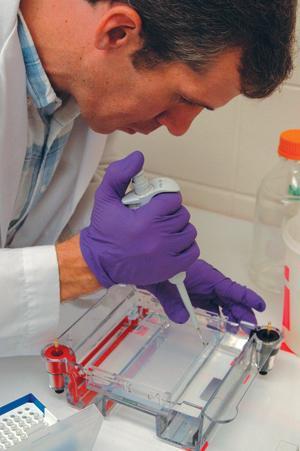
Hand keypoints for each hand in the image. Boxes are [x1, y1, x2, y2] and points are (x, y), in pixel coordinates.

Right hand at [80, 151, 199, 286]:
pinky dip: (186, 246)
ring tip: (164, 229)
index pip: (172, 199)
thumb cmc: (104, 230)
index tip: (158, 203)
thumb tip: (138, 156)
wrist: (99, 262)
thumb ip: (119, 174)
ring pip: (189, 232)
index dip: (166, 198)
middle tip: (158, 216)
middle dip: (171, 212)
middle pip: (182, 215)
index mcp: (145, 220)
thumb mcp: (105, 197)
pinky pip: (192, 252)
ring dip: (179, 228)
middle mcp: (158, 238)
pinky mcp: (170, 269)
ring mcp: (166, 255)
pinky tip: (172, 244)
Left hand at [142, 259, 265, 324]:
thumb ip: (172, 302)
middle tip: (249, 329)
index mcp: (205, 277)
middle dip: (241, 313)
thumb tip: (183, 319)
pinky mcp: (194, 296)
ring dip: (231, 316)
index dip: (246, 297)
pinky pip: (210, 306)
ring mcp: (201, 290)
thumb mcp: (163, 285)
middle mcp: (207, 284)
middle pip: (229, 299)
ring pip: (221, 304)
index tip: (260, 306)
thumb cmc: (158, 270)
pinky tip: (222, 326)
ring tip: (238, 331)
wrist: (144, 266)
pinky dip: (218, 316)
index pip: (230, 288)